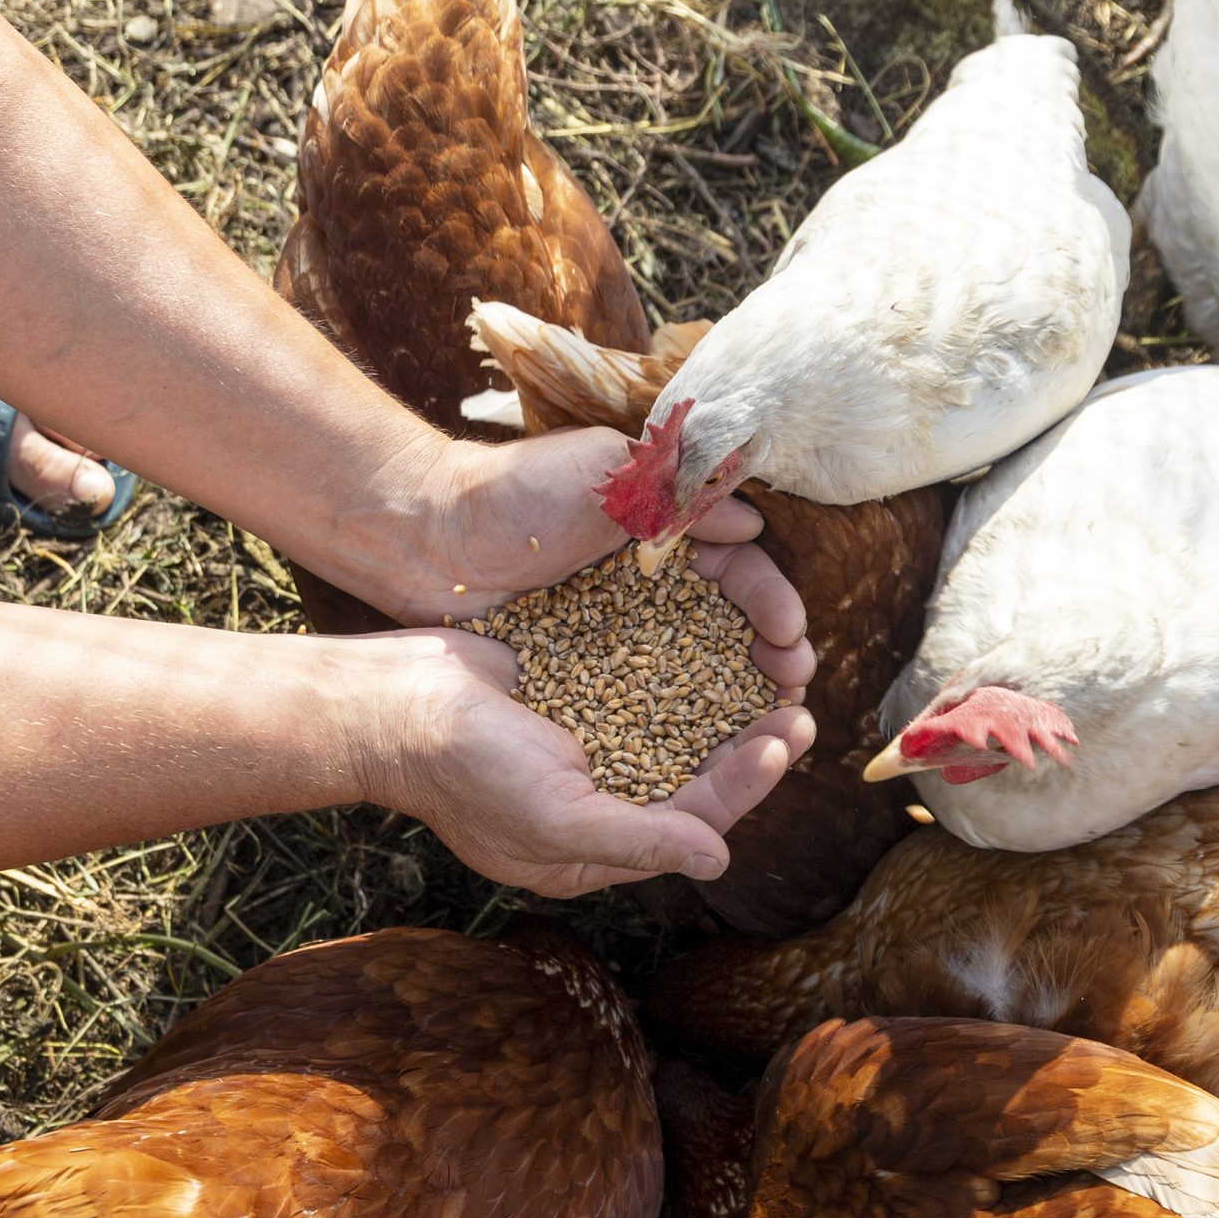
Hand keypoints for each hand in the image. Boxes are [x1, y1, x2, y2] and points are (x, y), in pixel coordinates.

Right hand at [351, 629, 817, 896]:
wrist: (389, 699)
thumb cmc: (463, 771)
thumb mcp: (553, 817)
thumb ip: (638, 840)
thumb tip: (717, 862)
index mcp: (592, 850)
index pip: (689, 823)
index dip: (743, 785)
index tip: (785, 739)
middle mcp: (598, 801)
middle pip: (694, 776)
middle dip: (749, 744)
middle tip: (800, 702)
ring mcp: (587, 744)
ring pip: (678, 728)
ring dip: (727, 702)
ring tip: (774, 668)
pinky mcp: (577, 692)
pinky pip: (644, 685)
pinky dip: (683, 666)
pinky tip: (720, 635)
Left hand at [368, 426, 814, 695]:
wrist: (426, 533)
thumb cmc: (514, 492)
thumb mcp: (608, 470)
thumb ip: (681, 491)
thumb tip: (753, 516)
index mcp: (665, 526)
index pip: (739, 568)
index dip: (771, 602)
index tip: (789, 634)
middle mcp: (650, 581)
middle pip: (729, 623)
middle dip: (769, 654)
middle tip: (792, 688)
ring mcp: (618, 627)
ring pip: (694, 665)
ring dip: (736, 694)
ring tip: (767, 725)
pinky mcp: (584, 666)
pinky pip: (642, 695)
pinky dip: (678, 717)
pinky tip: (701, 747)